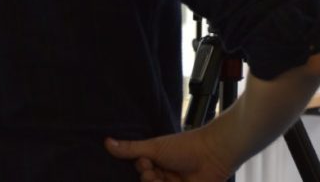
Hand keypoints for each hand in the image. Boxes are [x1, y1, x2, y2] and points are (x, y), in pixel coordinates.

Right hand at [106, 128, 234, 181]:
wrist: (213, 153)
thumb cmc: (186, 146)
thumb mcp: (155, 148)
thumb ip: (131, 149)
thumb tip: (106, 141)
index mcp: (159, 162)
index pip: (142, 172)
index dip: (143, 169)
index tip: (148, 162)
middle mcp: (166, 174)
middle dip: (151, 179)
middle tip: (158, 171)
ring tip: (169, 178)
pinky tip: (174, 181)